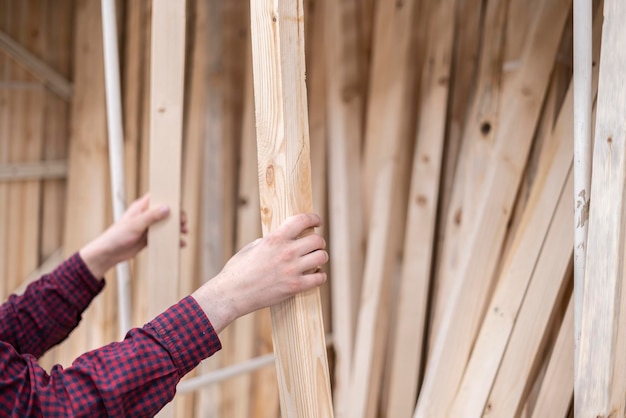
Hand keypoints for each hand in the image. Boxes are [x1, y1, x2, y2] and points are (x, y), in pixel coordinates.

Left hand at [80, 194, 187, 277]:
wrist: (109, 253)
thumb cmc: (117, 236)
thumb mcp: (135, 224)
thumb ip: (152, 216)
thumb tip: (167, 208)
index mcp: (141, 208)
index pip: (158, 198)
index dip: (170, 199)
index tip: (180, 204)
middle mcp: (145, 216)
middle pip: (165, 212)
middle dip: (176, 217)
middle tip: (183, 223)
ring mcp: (147, 227)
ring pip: (166, 225)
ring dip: (176, 229)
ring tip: (184, 232)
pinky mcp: (148, 238)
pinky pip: (163, 237)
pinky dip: (171, 240)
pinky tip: (178, 243)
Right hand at [192, 213, 328, 333]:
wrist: (231, 294)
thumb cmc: (238, 270)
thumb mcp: (252, 247)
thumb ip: (271, 241)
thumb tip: (283, 238)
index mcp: (275, 238)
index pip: (302, 220)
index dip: (314, 218)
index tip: (318, 221)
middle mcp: (286, 252)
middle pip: (317, 240)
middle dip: (318, 242)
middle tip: (315, 246)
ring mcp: (292, 270)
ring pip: (322, 257)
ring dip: (320, 257)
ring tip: (315, 260)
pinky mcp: (294, 287)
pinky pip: (319, 278)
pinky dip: (320, 276)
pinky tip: (316, 274)